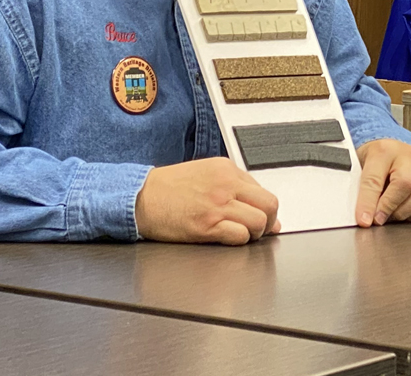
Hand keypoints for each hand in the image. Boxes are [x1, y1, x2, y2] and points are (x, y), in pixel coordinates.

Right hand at [135, 157, 280, 244]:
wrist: (140, 197)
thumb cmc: (168, 188)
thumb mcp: (205, 174)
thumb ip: (233, 187)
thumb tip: (259, 209)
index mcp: (226, 169)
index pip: (262, 190)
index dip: (264, 208)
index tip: (260, 217)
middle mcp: (226, 184)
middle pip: (269, 204)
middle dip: (269, 220)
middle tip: (258, 229)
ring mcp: (217, 204)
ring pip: (260, 221)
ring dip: (255, 233)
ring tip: (241, 235)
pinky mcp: (207, 225)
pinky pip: (240, 236)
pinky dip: (239, 241)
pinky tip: (226, 238)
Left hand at [355, 139, 410, 226]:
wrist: (392, 149)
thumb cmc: (375, 158)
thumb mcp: (359, 164)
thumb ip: (358, 187)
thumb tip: (361, 213)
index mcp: (383, 151)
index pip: (375, 178)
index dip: (368, 203)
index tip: (364, 220)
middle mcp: (406, 156)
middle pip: (405, 184)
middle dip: (389, 207)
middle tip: (377, 220)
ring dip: (402, 212)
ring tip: (388, 217)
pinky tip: (401, 213)